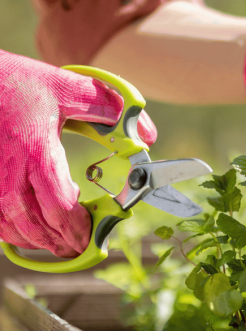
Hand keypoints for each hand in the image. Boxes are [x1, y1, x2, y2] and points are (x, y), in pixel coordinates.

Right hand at [0, 52, 156, 256]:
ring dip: (34, 239)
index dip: (77, 228)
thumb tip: (147, 134)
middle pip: (34, 225)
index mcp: (36, 152)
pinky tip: (25, 227)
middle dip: (59, 242)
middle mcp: (7, 172)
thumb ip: (109, 108)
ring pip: (9, 227)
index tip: (91, 234)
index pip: (59, 205)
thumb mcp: (66, 86)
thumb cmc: (17, 82)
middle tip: (77, 248)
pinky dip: (9, 230)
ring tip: (55, 242)